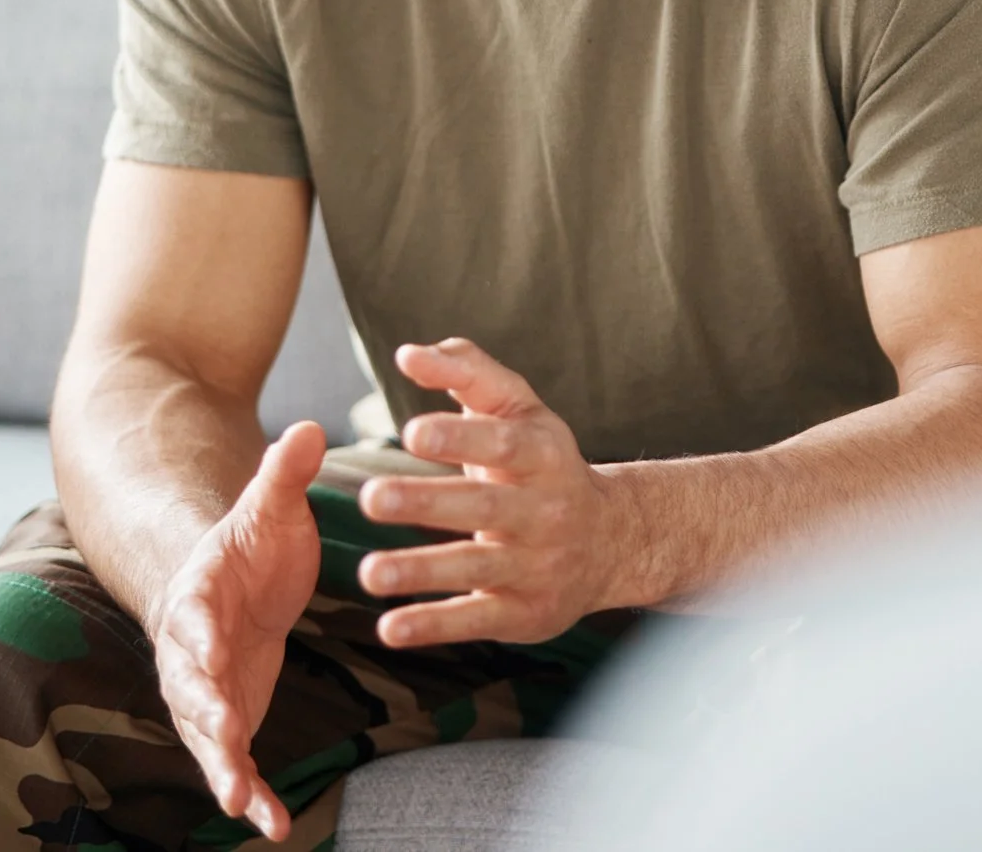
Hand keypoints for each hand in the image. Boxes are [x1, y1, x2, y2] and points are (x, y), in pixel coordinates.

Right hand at [149, 420, 327, 841]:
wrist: (227, 581)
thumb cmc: (248, 545)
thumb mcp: (269, 508)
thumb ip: (282, 475)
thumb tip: (307, 425)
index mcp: (198, 596)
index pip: (192, 619)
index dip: (198, 639)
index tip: (209, 658)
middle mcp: (191, 652)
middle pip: (190, 688)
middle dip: (205, 718)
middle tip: (225, 746)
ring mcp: (206, 690)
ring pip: (207, 736)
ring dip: (224, 770)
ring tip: (242, 806)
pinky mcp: (229, 717)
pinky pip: (236, 760)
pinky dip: (251, 792)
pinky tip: (275, 824)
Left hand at [357, 338, 632, 646]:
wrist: (611, 542)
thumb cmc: (541, 465)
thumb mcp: (519, 410)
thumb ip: (468, 373)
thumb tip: (408, 353)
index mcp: (542, 453)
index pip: (502, 442)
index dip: (459, 437)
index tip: (412, 432)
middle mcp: (545, 510)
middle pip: (485, 506)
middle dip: (428, 503)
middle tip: (373, 498)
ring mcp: (537, 565)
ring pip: (476, 568)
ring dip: (421, 571)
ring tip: (369, 573)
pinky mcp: (525, 613)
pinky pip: (476, 619)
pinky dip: (433, 626)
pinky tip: (390, 628)